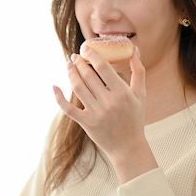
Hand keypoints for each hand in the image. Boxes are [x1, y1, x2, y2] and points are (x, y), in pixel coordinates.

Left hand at [53, 46, 156, 182]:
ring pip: (78, 87)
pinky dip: (59, 97)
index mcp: (122, 93)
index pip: (103, 67)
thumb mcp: (141, 94)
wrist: (128, 147)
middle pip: (88, 75)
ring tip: (69, 65)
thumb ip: (138, 71)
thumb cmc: (134, 118)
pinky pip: (68, 108)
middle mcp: (108, 102)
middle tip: (75, 56)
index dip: (92, 55)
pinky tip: (54, 86)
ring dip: (70, 73)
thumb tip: (134, 50)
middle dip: (79, 63)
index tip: (86, 48)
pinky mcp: (86, 123)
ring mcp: (96, 113)